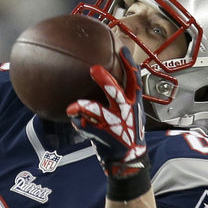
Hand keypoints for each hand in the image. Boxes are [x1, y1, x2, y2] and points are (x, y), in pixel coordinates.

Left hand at [67, 47, 147, 178]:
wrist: (129, 159)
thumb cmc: (126, 132)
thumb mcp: (131, 112)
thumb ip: (122, 97)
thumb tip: (108, 78)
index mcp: (134, 102)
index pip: (135, 79)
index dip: (129, 63)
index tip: (122, 48)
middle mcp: (126, 111)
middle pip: (117, 92)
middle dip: (105, 80)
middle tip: (93, 69)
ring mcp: (115, 125)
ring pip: (99, 112)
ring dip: (85, 106)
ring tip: (73, 106)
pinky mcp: (105, 137)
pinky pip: (87, 127)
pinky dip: (79, 123)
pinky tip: (73, 119)